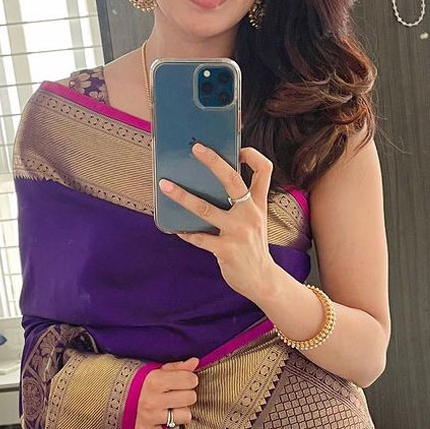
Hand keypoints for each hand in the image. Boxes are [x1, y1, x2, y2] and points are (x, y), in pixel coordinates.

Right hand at [135, 357, 198, 428]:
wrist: (111, 396)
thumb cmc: (138, 380)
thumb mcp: (156, 369)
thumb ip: (177, 367)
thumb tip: (195, 361)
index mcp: (156, 381)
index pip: (190, 380)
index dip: (190, 379)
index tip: (185, 380)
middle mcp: (153, 400)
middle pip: (190, 398)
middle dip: (187, 394)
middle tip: (177, 392)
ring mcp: (150, 417)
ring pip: (185, 416)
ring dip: (180, 411)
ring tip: (172, 405)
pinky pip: (170, 428)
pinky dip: (166, 423)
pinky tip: (160, 415)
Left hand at [158, 144, 277, 301]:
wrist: (263, 280)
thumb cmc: (253, 245)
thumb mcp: (257, 219)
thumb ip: (244, 201)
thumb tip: (213, 181)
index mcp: (258, 203)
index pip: (264, 170)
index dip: (252, 154)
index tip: (237, 148)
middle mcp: (250, 213)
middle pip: (232, 180)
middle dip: (213, 161)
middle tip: (195, 148)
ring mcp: (238, 232)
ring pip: (205, 208)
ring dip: (182, 196)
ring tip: (165, 185)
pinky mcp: (226, 250)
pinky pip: (199, 237)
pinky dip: (185, 231)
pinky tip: (175, 228)